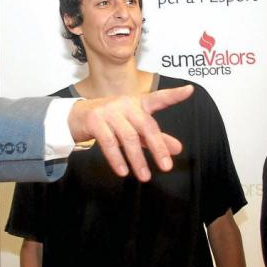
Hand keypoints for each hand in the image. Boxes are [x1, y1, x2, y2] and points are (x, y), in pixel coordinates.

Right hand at [67, 85, 193, 180]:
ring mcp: (109, 111)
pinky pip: (108, 142)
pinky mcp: (95, 121)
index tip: (189, 90)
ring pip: (128, 137)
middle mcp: (125, 104)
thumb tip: (177, 149)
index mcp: (138, 103)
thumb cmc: (111, 121)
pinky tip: (123, 171)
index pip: (158, 98)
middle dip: (158, 147)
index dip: (173, 95)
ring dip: (137, 159)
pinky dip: (117, 158)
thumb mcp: (135, 128)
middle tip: (166, 166)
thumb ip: (156, 138)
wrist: (77, 116)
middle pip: (146, 125)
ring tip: (144, 176)